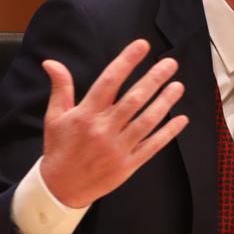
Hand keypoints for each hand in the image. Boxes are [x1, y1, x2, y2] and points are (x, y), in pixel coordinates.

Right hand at [39, 39, 188, 207]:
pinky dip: (168, 132)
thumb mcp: (55, 117)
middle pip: (134, 99)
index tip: (142, 46)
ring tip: (178, 86)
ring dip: (165, 102)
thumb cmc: (60, 148)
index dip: (126, 61)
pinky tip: (181, 119)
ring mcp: (118, 148)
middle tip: (170, 63)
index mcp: (85, 115)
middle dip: (154, 79)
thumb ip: (61, 88)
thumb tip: (51, 62)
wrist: (61, 188)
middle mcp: (103, 130)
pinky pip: (153, 145)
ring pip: (147, 121)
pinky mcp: (128, 164)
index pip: (109, 82)